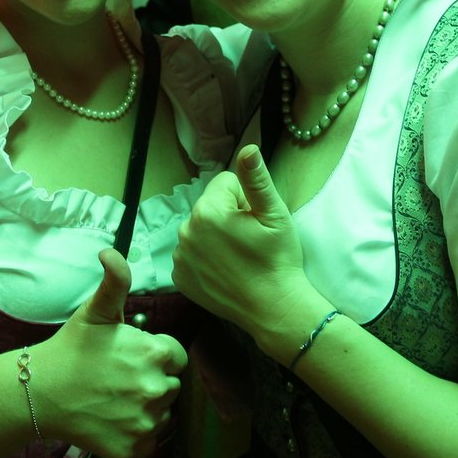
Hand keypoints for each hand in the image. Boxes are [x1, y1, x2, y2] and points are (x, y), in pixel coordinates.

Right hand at [35, 248, 187, 457]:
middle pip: (170, 385)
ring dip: (145, 407)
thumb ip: (115, 280)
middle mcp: (156, 389)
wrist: (40, 393)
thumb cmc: (71, 348)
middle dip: (150, 380)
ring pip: (161, 413)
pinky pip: (148, 440)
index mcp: (154, 354)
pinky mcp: (133, 448)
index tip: (131, 356)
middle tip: (118, 377)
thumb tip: (111, 251)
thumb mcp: (96, 310)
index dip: (155, 355)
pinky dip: (134, 433)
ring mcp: (145, 422)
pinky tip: (111, 419)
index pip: (175, 357)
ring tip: (114, 398)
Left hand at [174, 145, 321, 354]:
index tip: (256, 222)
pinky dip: (205, 258)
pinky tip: (225, 271)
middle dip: (228, 217)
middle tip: (249, 241)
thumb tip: (248, 148)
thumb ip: (256, 178)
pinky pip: (191, 254)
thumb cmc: (278, 260)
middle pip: (210, 206)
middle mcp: (186, 230)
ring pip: (200, 230)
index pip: (226, 184)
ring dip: (215, 237)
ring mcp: (180, 256)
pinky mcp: (179, 277)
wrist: (274, 309)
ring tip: (239, 258)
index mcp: (208, 210)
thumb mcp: (274, 214)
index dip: (245, 199)